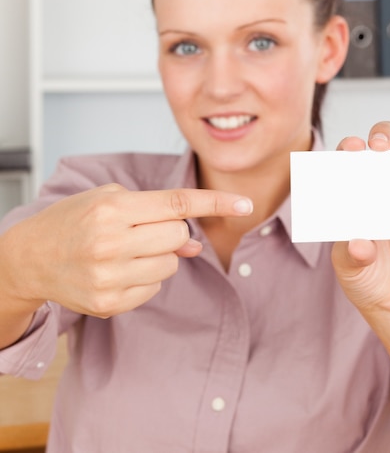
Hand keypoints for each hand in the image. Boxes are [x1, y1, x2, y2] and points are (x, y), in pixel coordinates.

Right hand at [1, 185, 252, 317]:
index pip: (176, 204)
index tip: (244, 203)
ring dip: (159, 256)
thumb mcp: (109, 200)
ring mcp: (110, 277)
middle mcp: (111, 243)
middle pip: (178, 237)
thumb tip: (195, 244)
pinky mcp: (109, 304)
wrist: (31, 257)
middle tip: (145, 230)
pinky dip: (146, 277)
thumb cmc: (72, 220)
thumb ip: (156, 214)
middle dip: (172, 233)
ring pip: (170, 265)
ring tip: (128, 250)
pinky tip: (119, 270)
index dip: (215, 201)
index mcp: (112, 209)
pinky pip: (154, 289)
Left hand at [331, 121, 389, 326]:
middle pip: (382, 147)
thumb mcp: (350, 268)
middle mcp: (380, 187)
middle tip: (375, 146)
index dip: (349, 149)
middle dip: (380, 136)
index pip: (349, 161)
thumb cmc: (366, 277)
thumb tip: (359, 243)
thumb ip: (352, 255)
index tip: (350, 149)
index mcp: (354, 194)